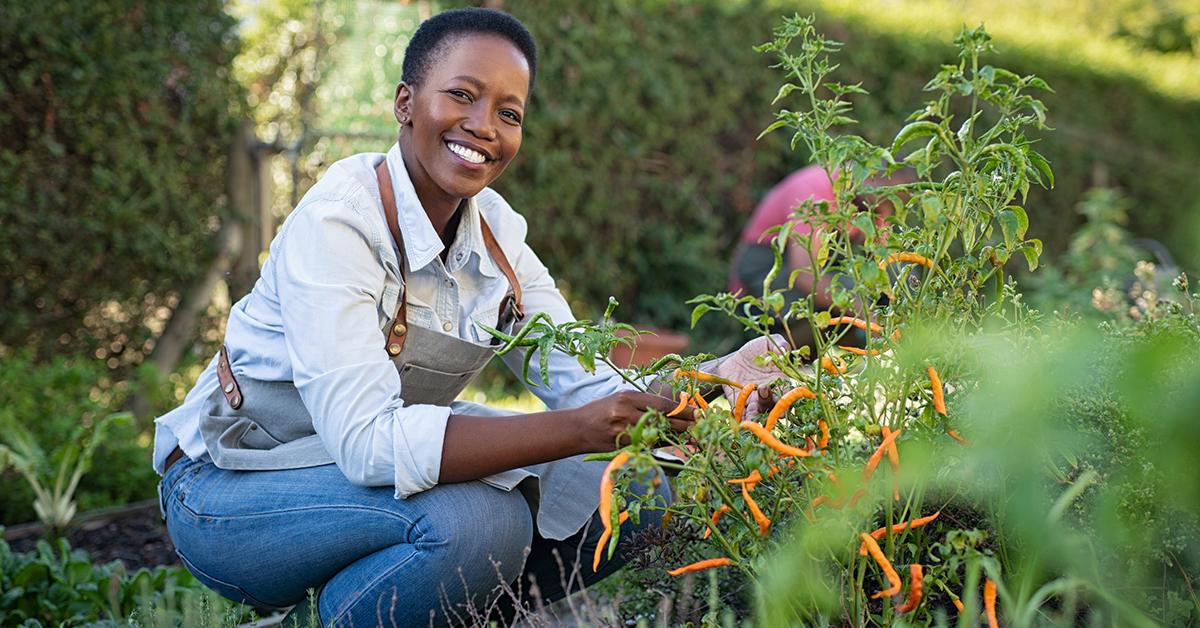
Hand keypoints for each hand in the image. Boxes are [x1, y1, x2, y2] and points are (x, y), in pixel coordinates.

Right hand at [578, 390, 694, 451]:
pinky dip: (659, 444)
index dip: (683, 410)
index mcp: (627, 398)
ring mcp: (624, 433)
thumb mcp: (622, 398)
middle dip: (684, 425)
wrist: (577, 429)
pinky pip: (647, 446)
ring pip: (658, 437)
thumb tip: (674, 409)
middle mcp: (626, 415)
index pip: (662, 405)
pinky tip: (666, 441)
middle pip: (663, 422)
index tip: (699, 412)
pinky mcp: (622, 448)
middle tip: (699, 425)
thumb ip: (644, 403)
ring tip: (687, 433)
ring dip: (674, 436)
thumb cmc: (602, 410)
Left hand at [713, 334, 790, 417]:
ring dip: (759, 413)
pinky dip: (745, 417)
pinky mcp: (741, 404)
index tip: (788, 396)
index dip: (790, 396)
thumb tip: (785, 350)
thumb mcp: (767, 343)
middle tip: (767, 396)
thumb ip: (779, 344)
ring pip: (761, 412)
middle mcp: (770, 394)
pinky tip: (744, 420)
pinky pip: (744, 414)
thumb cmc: (755, 351)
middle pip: (776, 405)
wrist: (732, 359)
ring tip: (754, 409)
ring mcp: (756, 401)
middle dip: (775, 406)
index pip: (788, 391)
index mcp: (780, 381)